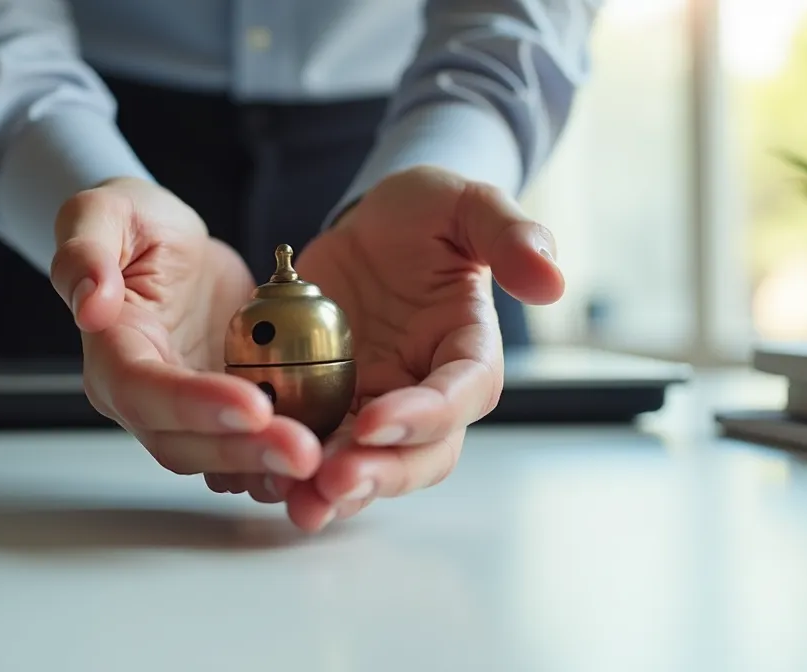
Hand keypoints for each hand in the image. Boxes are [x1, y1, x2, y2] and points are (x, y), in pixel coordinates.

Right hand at [49, 177, 324, 491]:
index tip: (252, 404)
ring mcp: (184, 412)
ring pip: (217, 460)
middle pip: (182, 444)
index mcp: (111, 354)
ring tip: (318, 462)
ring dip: (266, 468)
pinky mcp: (223, 412)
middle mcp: (142, 398)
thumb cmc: (134, 223)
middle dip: (243, 452)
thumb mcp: (103, 212)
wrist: (169, 242)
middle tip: (302, 452)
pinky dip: (279, 463)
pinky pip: (247, 449)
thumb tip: (91, 304)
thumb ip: (85, 250)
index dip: (194, 405)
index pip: (144, 392)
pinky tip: (324, 459)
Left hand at [280, 167, 565, 530]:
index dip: (424, 415)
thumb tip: (551, 280)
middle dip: (379, 475)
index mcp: (468, 352)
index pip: (460, 395)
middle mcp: (425, 394)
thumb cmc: (424, 213)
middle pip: (418, 456)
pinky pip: (314, 451)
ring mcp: (375, 408)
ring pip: (365, 467)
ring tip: (293, 500)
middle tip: (332, 484)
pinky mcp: (329, 410)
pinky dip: (289, 470)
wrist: (369, 226)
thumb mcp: (464, 204)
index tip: (376, 420)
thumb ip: (509, 233)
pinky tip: (255, 478)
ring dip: (332, 491)